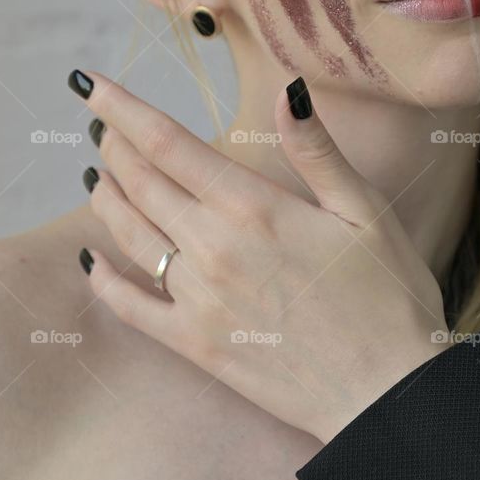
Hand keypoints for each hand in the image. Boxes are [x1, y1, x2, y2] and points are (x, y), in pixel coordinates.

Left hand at [69, 69, 450, 443]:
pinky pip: (131, 306)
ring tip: (95, 174)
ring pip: (131, 235)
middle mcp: (214, 247)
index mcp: (254, 207)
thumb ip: (317, 151)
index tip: (90, 85)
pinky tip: (90, 259)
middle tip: (101, 126)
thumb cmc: (389, 296)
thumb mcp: (366, 211)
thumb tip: (287, 91)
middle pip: (141, 183)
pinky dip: (104, 278)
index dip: (123, 109)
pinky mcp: (195, 344)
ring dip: (106, 198)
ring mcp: (198, 299)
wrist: (386, 394)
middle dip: (115, 147)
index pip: (168, 143)